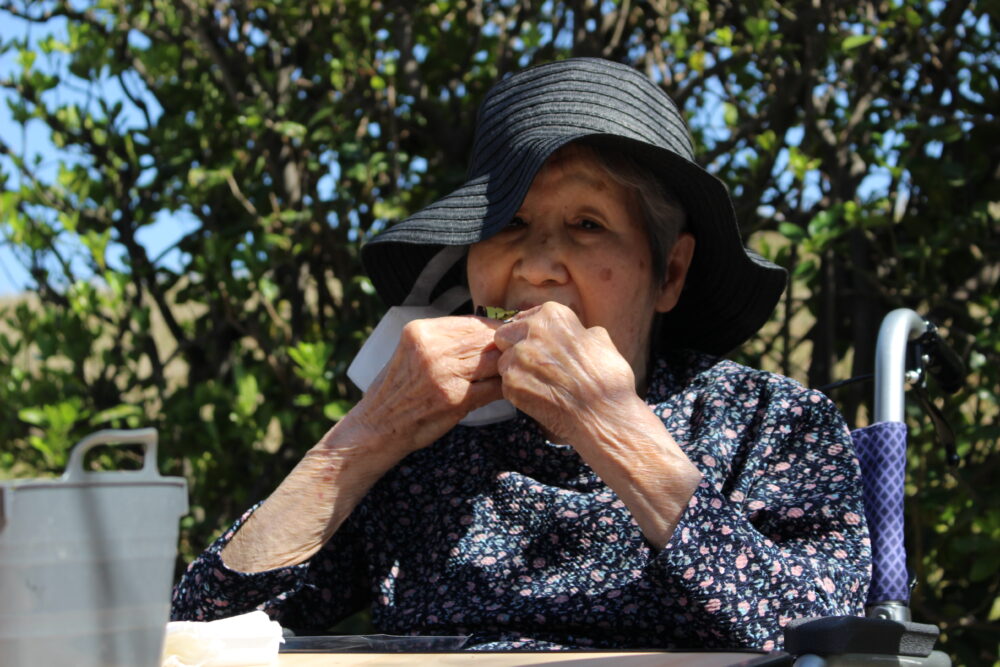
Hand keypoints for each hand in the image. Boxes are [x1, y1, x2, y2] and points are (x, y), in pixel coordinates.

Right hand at [354, 315, 503, 455]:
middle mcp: (431, 348)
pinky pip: (493, 388)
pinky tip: (509, 389)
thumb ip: (442, 339)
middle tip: (519, 352)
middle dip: (505, 346)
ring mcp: (443, 374)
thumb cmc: (398, 390)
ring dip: (508, 366)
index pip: (471, 322)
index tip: (507, 335)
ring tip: (516, 370)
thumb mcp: (412, 351)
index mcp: (420, 332)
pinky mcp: (454, 399)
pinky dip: (505, 388)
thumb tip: (484, 330)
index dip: (494, 328)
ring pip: (493, 360)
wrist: (379, 427)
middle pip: (485, 339)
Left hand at [492, 302, 639, 444]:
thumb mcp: (601, 340)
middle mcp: (531, 331)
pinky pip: (506, 383)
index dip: (530, 333)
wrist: (603, 415)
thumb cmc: (607, 379)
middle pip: (505, 335)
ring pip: (503, 360)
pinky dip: (518, 391)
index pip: (524, 317)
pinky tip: (539, 396)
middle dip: (514, 347)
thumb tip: (577, 332)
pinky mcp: (511, 383)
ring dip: (516, 370)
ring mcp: (518, 357)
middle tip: (534, 364)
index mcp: (553, 315)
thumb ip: (579, 330)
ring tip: (541, 383)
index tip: (538, 345)